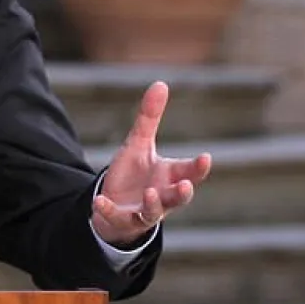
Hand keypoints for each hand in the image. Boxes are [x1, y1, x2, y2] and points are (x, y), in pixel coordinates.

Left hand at [91, 81, 210, 247]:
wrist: (116, 201)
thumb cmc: (134, 173)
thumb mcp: (139, 143)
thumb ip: (150, 117)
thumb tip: (160, 83)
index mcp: (171, 176)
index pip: (190, 172)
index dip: (198, 167)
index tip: (205, 158)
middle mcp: (163, 196)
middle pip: (179, 197)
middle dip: (182, 192)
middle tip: (185, 185)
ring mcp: (145, 210)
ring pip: (154, 211)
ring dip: (153, 204)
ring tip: (150, 193)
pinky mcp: (124, 220)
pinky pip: (118, 217)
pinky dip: (109, 210)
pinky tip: (99, 202)